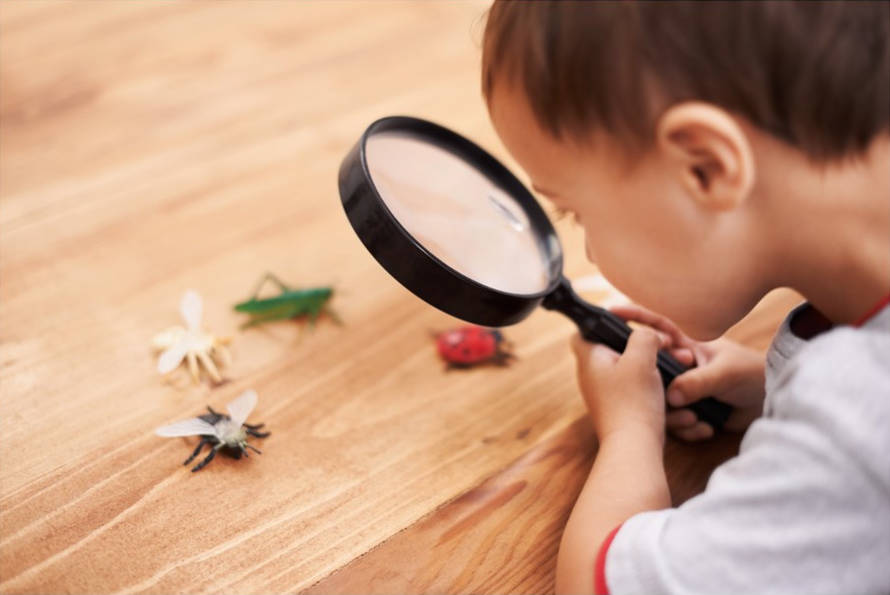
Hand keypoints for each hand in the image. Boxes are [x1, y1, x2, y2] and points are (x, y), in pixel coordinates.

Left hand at [571, 328, 666, 442]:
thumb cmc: (633, 402)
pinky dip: (655, 387)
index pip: (583, 332)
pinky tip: (672, 391)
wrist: (634, 448)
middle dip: (643, 346)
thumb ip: (644, 337)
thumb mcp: (641, 358)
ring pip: (631, 371)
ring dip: (655, 368)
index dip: (601, 323)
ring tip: (677, 365)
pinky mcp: (620, 409)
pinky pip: (638, 391)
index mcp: (590, 359)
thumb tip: (648, 334)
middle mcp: (593, 376)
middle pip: (614, 350)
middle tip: (665, 345)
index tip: (624, 321)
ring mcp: (605, 395)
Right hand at [611, 304, 766, 440]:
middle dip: (654, 390)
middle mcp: (678, 367)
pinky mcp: (688, 411)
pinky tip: (705, 428)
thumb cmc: (751, 375)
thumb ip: (698, 382)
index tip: (611, 312)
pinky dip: (687, 429)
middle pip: (649, 372)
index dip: (634, 317)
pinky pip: (674, 422)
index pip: (656, 326)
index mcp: (686, 345)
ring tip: (694, 420)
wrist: (771, 403)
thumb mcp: (725, 374)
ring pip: (658, 402)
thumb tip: (672, 396)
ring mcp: (682, 389)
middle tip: (671, 399)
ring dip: (674, 416)